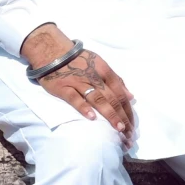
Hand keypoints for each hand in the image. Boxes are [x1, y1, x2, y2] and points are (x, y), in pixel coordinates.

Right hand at [22, 23, 134, 138]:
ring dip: (110, 115)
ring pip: (98, 100)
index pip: (120, 92)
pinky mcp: (63, 88)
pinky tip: (92, 118)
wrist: (52, 51)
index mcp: (105, 71)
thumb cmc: (80, 60)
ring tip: (119, 128)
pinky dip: (84, 107)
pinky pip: (74, 98)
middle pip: (113, 98)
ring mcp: (78, 82)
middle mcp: (94, 77)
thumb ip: (116, 80)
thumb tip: (131, 96)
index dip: (128, 109)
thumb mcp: (101, 65)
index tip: (132, 124)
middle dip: (123, 116)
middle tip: (129, 133)